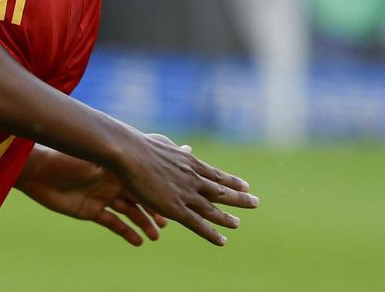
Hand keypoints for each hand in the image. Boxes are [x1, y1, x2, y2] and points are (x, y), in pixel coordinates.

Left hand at [17, 146, 166, 245]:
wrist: (37, 170)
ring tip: (154, 236)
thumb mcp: (95, 157)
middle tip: (167, 223)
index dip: (159, 190)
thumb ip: (119, 158)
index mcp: (116, 166)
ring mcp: (102, 196)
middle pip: (141, 197)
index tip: (175, 200)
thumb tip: (143, 150)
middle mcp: (112, 181)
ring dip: (143, 224)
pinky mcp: (90, 210)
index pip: (144, 179)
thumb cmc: (66, 158)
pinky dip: (125, 232)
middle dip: (155, 210)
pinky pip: (112, 223)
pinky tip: (138, 242)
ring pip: (129, 212)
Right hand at [111, 133, 258, 245]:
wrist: (129, 152)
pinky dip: (211, 233)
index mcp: (189, 163)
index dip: (231, 181)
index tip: (245, 185)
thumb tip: (186, 148)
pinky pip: (197, 224)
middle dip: (239, 198)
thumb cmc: (139, 144)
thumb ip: (176, 150)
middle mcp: (193, 179)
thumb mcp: (164, 143)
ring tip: (238, 224)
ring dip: (227, 218)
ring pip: (212, 209)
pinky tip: (222, 241)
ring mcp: (185, 194)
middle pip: (221, 191)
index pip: (215, 174)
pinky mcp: (174, 208)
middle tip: (255, 202)